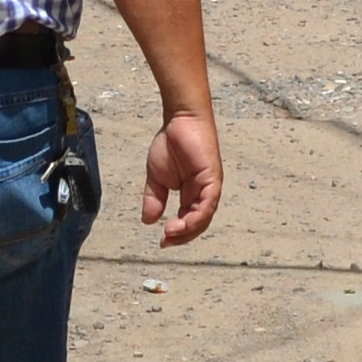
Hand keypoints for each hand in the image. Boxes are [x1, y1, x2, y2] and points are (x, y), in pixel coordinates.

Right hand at [138, 108, 222, 245]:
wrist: (180, 119)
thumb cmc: (171, 143)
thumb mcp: (156, 178)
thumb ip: (154, 199)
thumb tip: (148, 221)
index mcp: (192, 194)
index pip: (188, 221)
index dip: (177, 234)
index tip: (162, 242)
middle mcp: (204, 193)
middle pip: (198, 224)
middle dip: (183, 236)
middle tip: (166, 242)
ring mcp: (210, 186)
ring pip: (204, 217)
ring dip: (188, 229)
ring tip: (171, 233)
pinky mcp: (213, 179)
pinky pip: (208, 204)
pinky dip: (196, 216)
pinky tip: (181, 223)